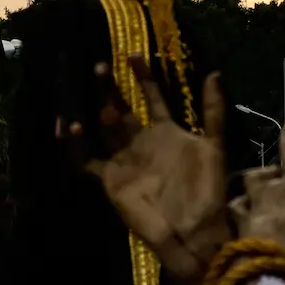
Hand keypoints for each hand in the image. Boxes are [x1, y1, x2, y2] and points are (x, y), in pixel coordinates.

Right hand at [58, 55, 229, 284]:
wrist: (192, 228)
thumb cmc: (205, 188)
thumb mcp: (213, 144)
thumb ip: (212, 110)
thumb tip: (215, 72)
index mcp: (166, 131)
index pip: (152, 97)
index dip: (144, 77)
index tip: (134, 55)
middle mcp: (141, 141)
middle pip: (122, 109)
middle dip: (111, 89)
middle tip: (100, 67)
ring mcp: (124, 159)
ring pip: (103, 130)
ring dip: (97, 114)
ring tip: (96, 105)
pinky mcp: (110, 178)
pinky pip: (86, 159)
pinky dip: (74, 146)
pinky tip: (69, 128)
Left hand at [231, 109, 284, 258]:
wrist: (273, 270)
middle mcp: (270, 188)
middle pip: (265, 171)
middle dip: (272, 177)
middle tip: (283, 191)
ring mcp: (250, 204)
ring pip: (247, 186)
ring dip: (252, 192)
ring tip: (262, 205)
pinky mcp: (236, 221)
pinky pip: (236, 208)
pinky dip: (240, 210)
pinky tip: (245, 219)